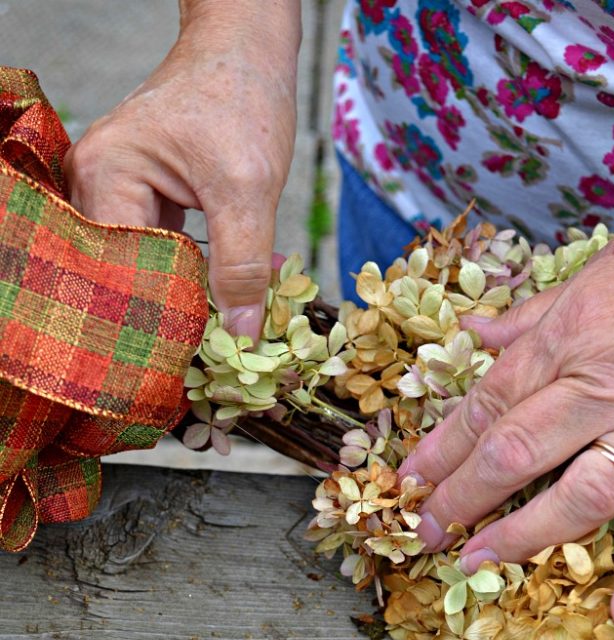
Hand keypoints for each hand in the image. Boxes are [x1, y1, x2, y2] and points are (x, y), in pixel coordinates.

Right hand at [64, 1, 300, 339]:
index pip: (122, 274)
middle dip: (172, 307)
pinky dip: (189, 271)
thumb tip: (240, 334)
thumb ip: (242, 264)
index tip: (202, 345)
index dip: (162, 313)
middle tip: (216, 338)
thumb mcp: (249, 187)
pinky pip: (155, 250)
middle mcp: (92, 184)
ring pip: (141, 268)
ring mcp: (111, 190)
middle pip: (124, 275)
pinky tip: (221, 287)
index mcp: (105, 178)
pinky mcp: (136, 197)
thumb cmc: (242, 98)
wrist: (246, 49)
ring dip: (183, 292)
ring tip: (221, 319)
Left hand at [399, 197, 613, 624]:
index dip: (442, 446)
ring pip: (579, 492)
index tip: (411, 479)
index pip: (487, 402)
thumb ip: (539, 309)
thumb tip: (480, 333)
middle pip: (513, 453)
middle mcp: (603, 386)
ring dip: (525, 534)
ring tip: (481, 563)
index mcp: (571, 336)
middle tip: (425, 532)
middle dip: (462, 497)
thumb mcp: (605, 261)